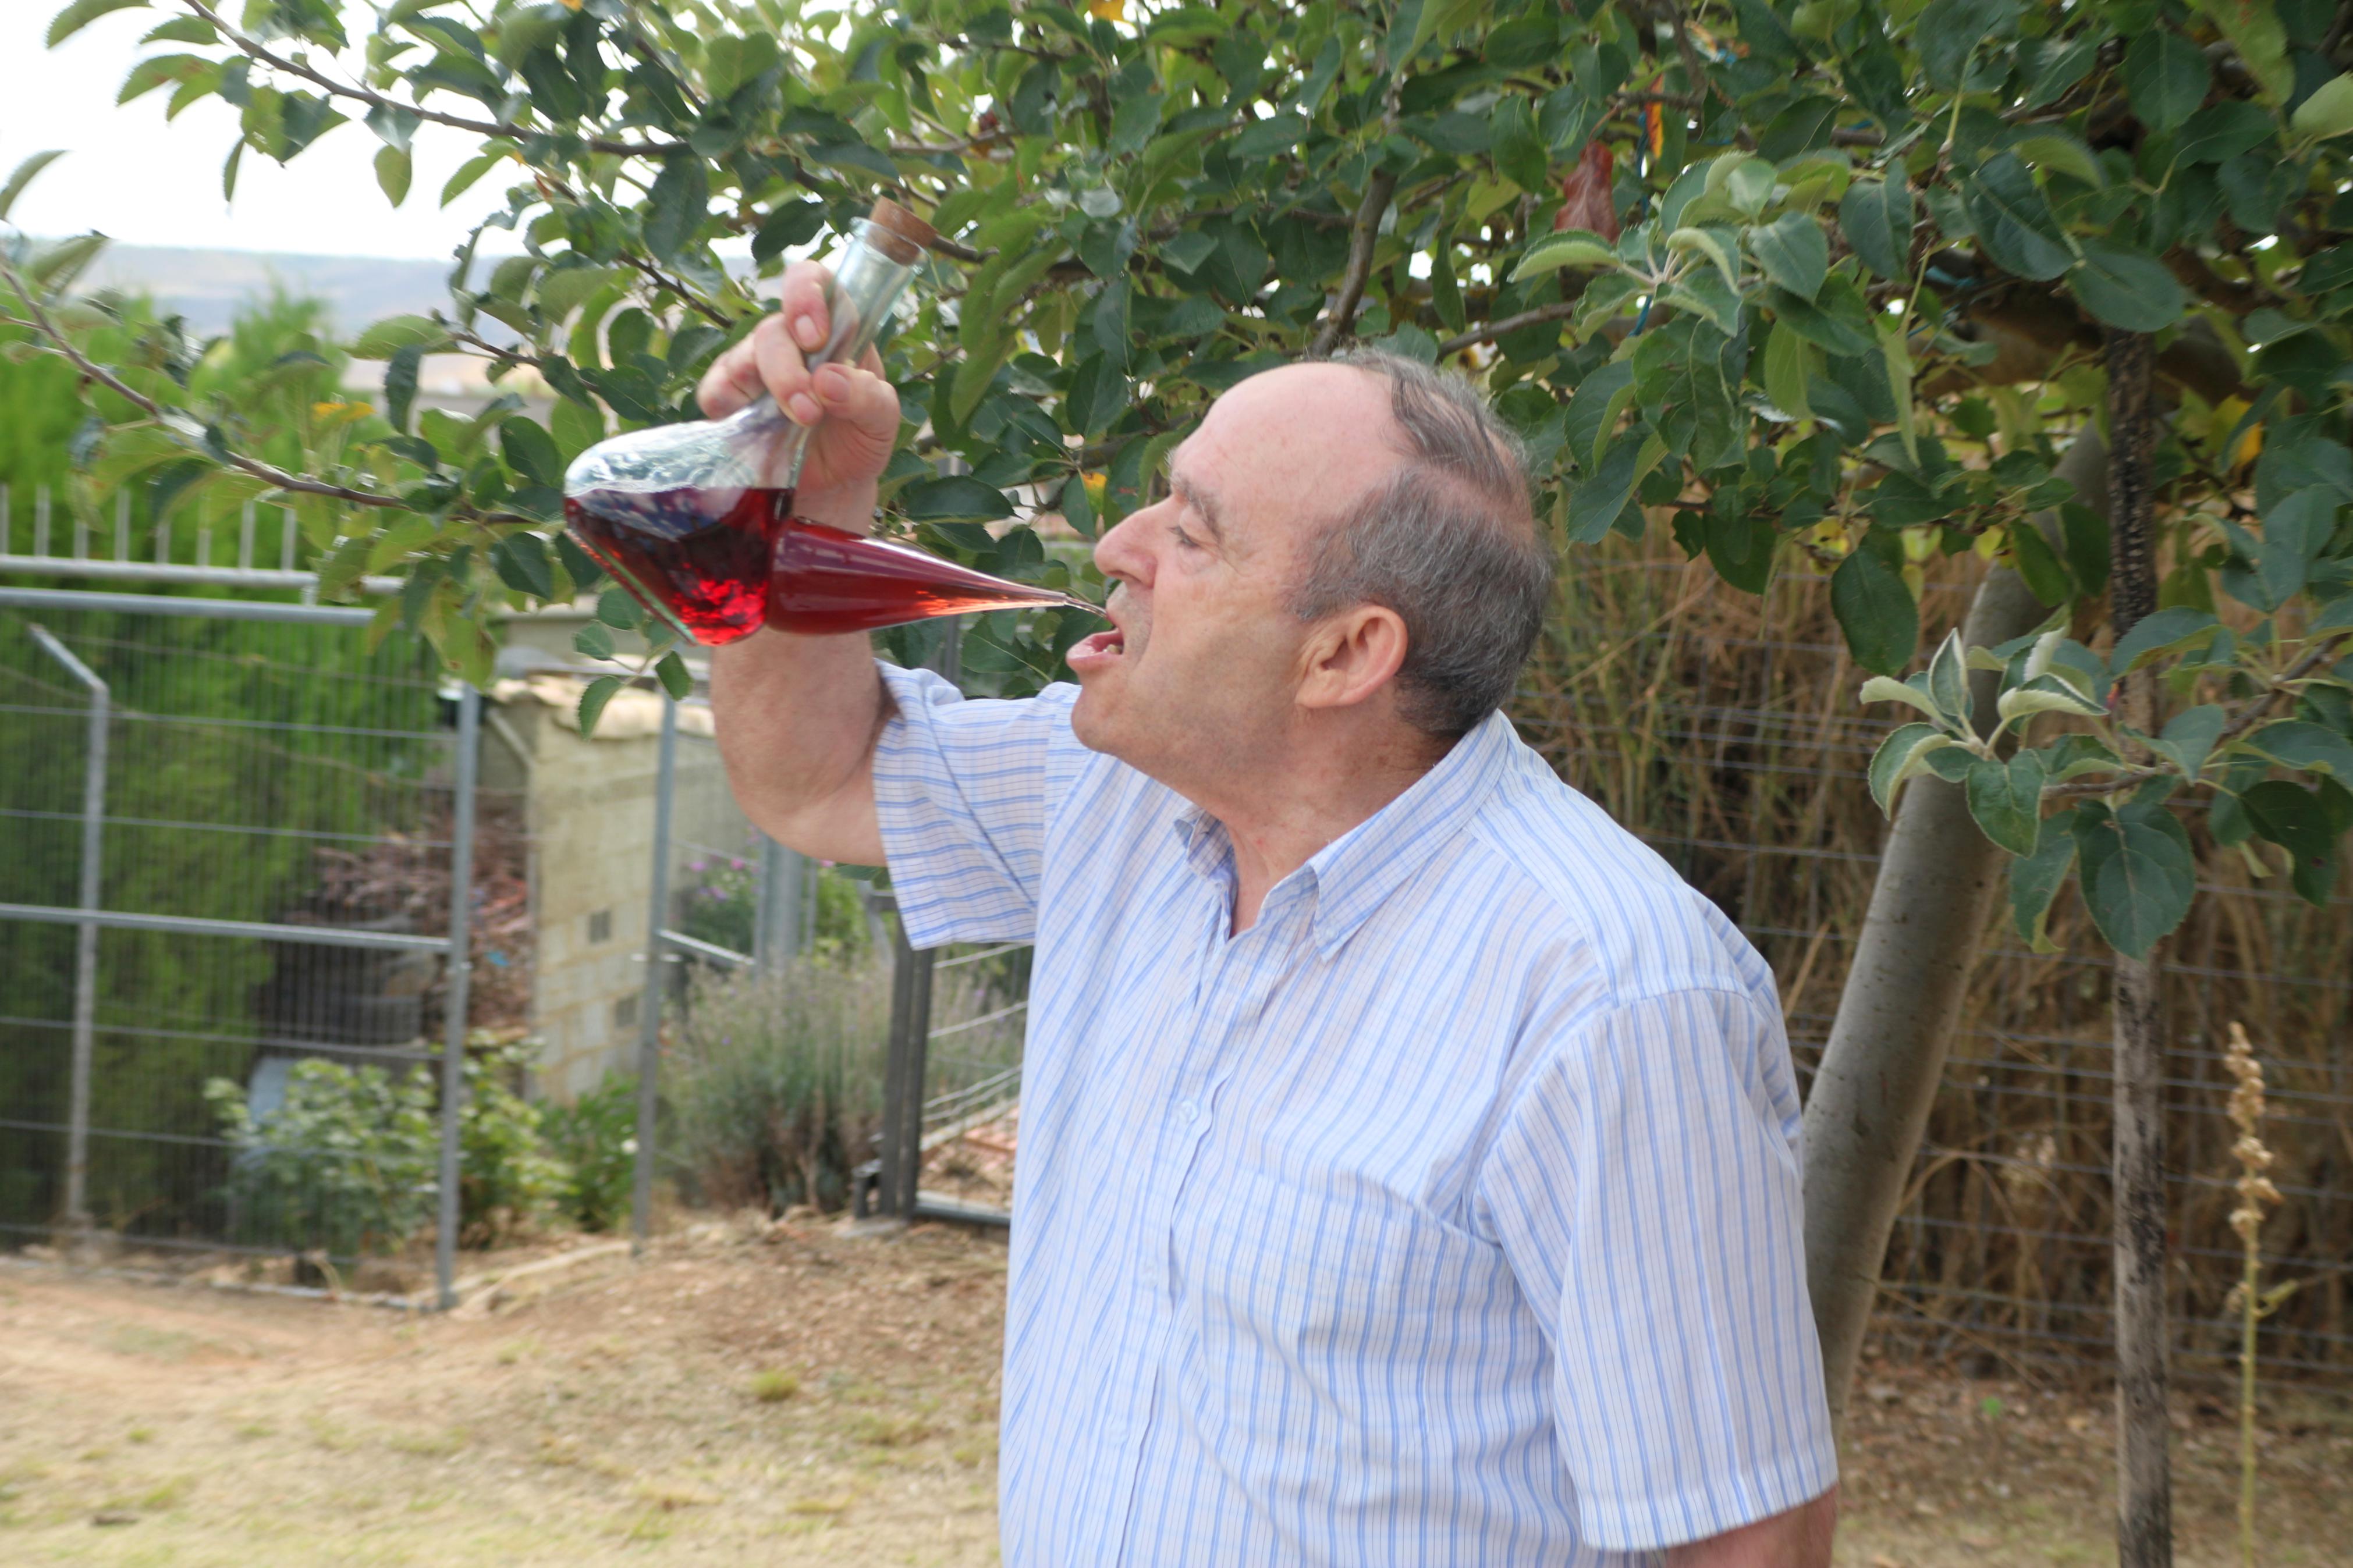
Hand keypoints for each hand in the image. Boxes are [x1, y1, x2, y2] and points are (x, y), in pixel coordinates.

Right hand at [697, 259, 902, 514]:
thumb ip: (868, 396)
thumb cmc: (859, 439)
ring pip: (744, 355)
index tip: (815, 336)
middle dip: (790, 370)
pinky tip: (755, 427)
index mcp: (834, 331)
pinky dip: (731, 406)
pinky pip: (716, 389)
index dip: (807, 294)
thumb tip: (828, 379)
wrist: (835, 484)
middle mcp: (790, 342)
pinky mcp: (728, 398)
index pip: (814, 283)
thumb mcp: (882, 421)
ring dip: (772, 387)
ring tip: (801, 422)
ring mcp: (755, 367)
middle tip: (811, 411)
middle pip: (774, 330)